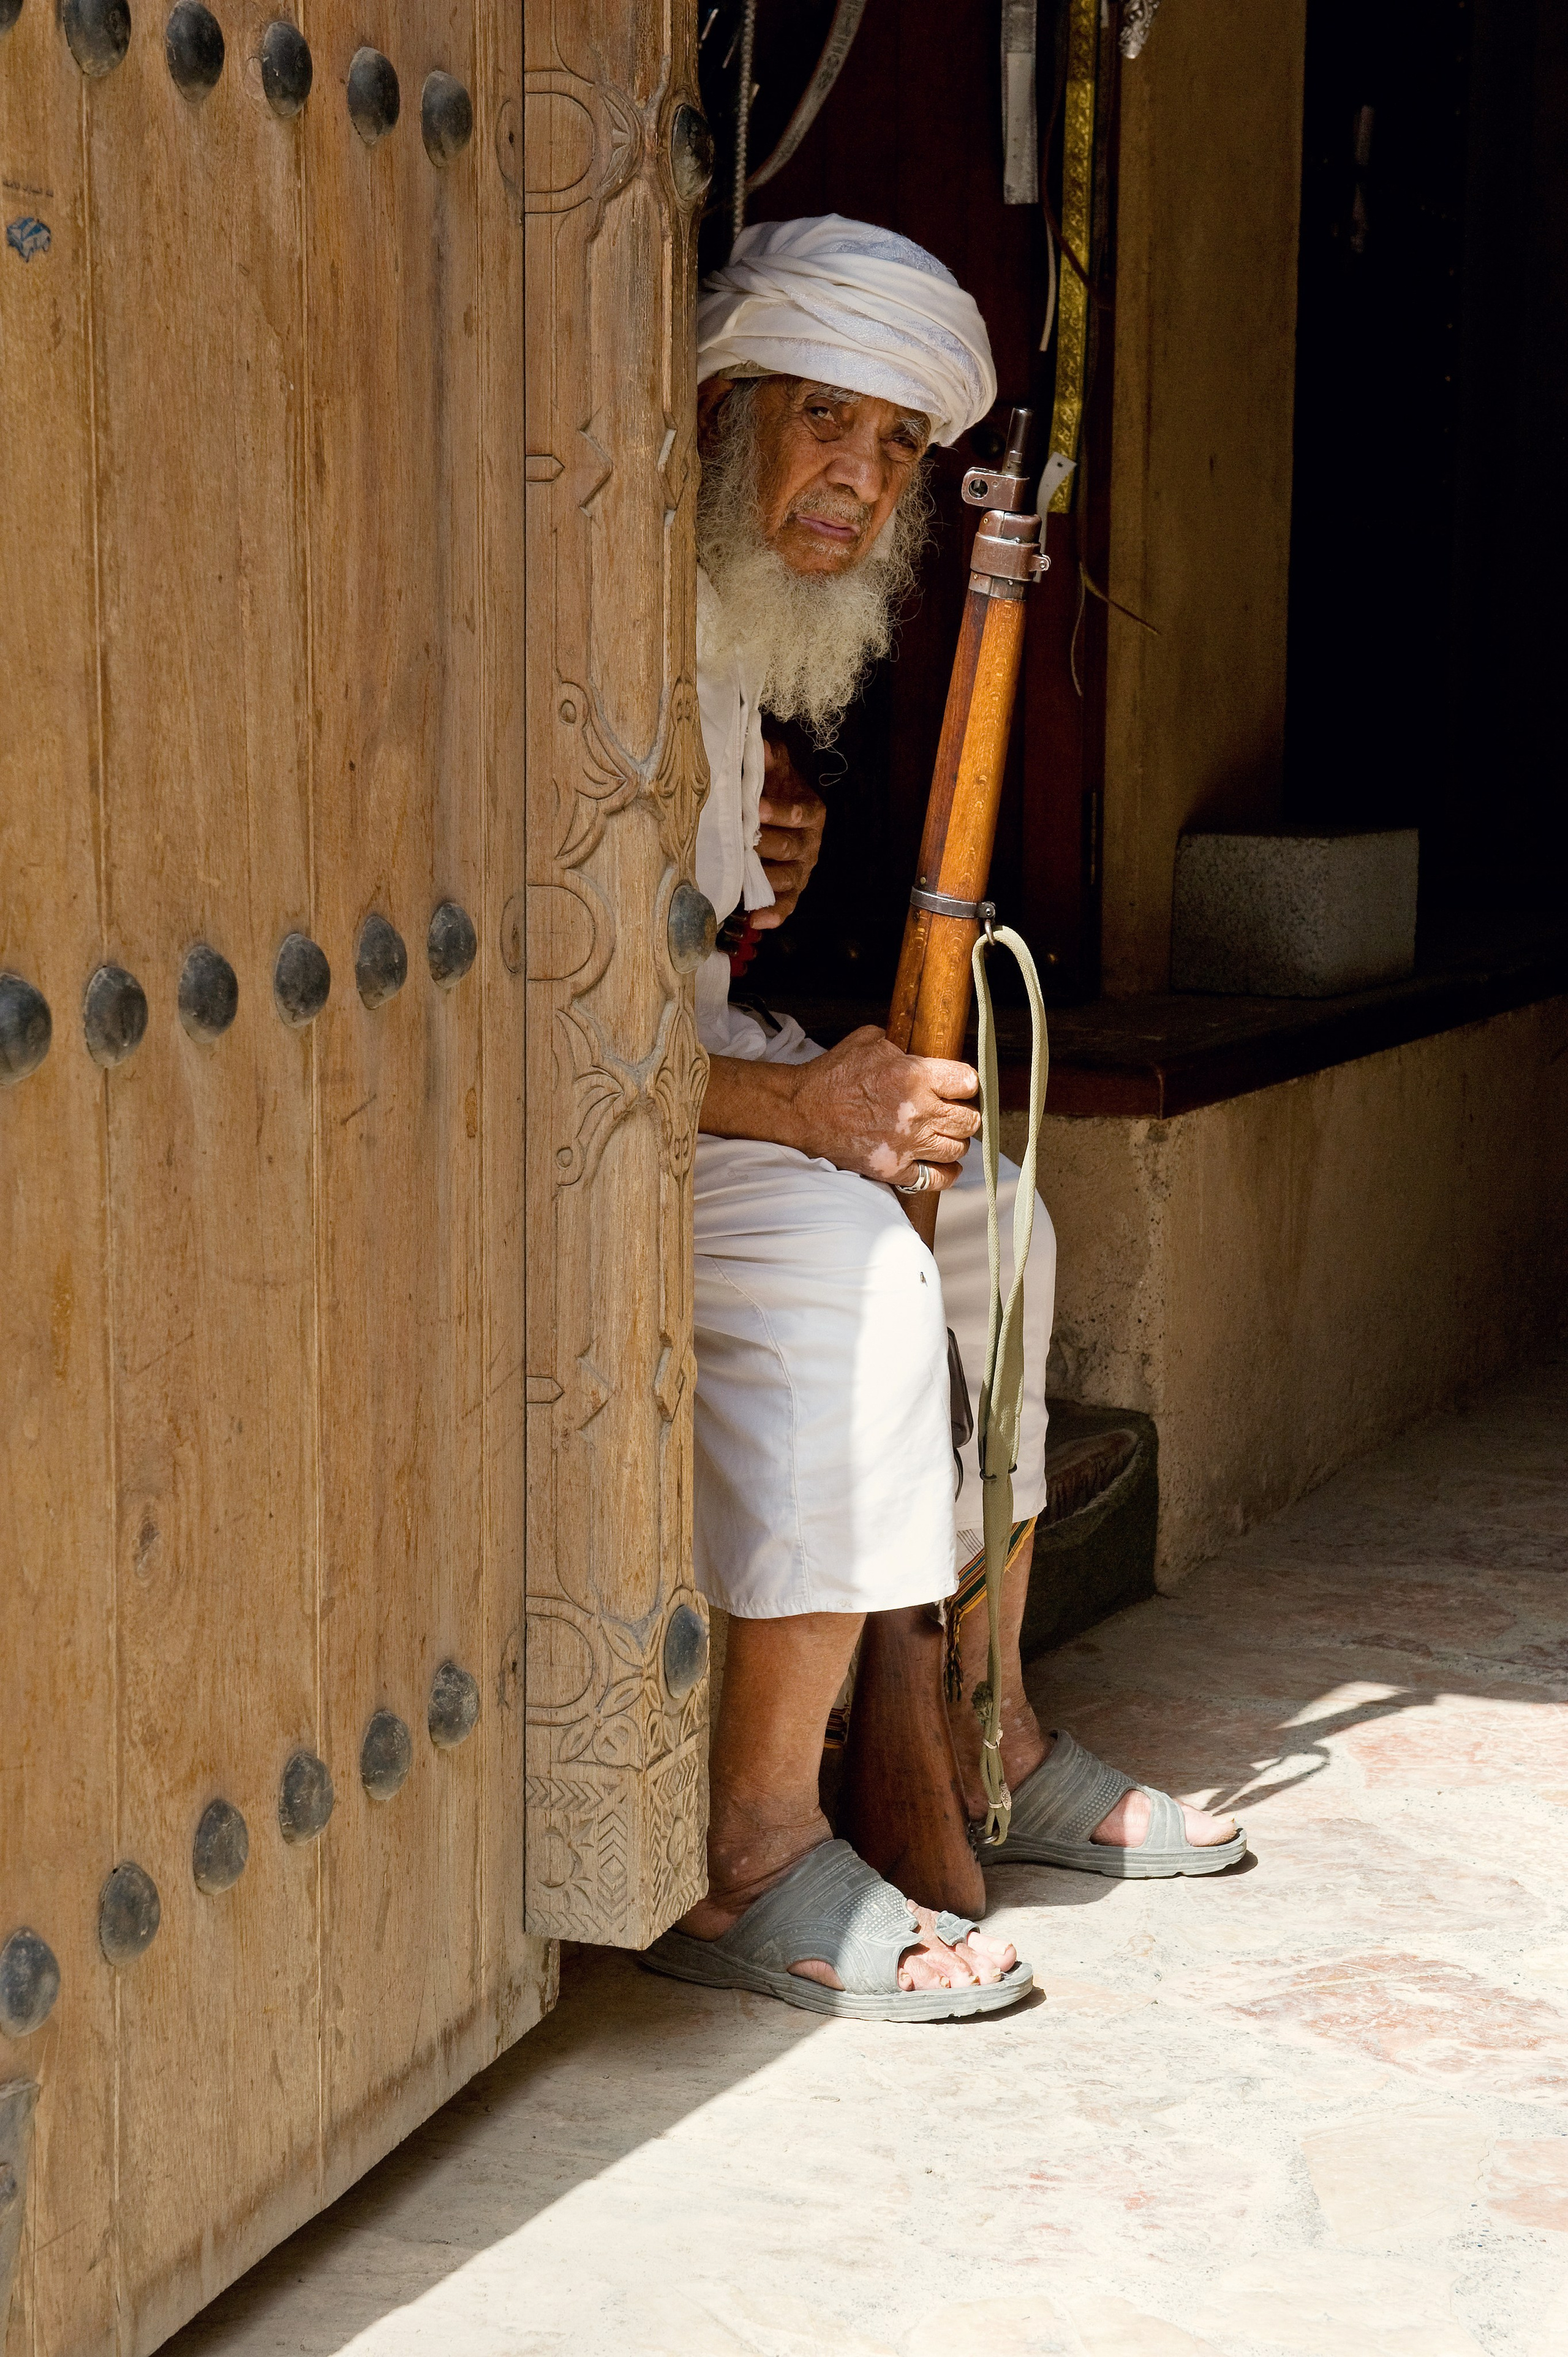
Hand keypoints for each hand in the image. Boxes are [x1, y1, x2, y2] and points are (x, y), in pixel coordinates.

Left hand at [752, 738, 825, 930]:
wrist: (779, 811)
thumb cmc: (775, 789)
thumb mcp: (776, 768)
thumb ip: (770, 756)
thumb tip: (759, 746)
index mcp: (811, 812)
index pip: (799, 814)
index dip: (779, 812)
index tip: (756, 807)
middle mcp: (810, 844)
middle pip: (790, 848)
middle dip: (765, 844)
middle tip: (741, 841)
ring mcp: (801, 870)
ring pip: (788, 878)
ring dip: (766, 879)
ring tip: (744, 879)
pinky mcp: (791, 890)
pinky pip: (786, 905)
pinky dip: (774, 914)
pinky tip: (757, 920)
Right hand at [784, 1026, 977, 1189]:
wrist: (802, 1111)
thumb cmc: (832, 1076)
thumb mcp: (867, 1041)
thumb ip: (899, 1045)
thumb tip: (913, 1049)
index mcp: (916, 1076)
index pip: (968, 1082)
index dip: (967, 1083)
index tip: (960, 1086)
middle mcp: (919, 1112)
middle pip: (969, 1119)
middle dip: (966, 1114)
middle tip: (956, 1112)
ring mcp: (909, 1144)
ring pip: (958, 1148)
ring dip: (956, 1141)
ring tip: (946, 1135)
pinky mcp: (896, 1168)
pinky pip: (938, 1178)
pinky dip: (947, 1172)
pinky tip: (945, 1164)